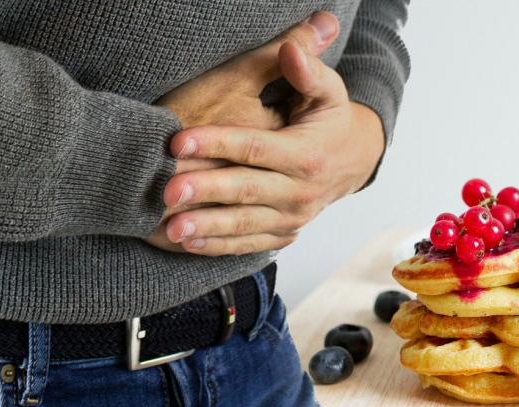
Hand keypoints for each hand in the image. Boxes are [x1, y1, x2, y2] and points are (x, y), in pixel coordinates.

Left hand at [160, 41, 385, 255]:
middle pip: (245, 190)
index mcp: (307, 155)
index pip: (256, 149)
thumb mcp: (329, 92)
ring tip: (171, 228)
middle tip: (166, 191)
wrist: (352, 163)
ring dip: (206, 228)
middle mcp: (300, 192)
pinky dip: (217, 246)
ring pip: (244, 225)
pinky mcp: (283, 235)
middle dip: (205, 191)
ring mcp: (292, 218)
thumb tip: (289, 48)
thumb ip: (308, 71)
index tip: (177, 141)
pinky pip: (248, 244)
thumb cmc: (329, 121)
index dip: (216, 143)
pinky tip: (187, 243)